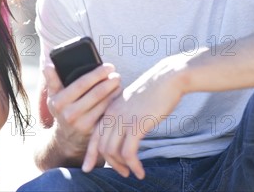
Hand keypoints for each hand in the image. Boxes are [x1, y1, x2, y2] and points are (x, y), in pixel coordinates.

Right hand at [45, 64, 120, 162]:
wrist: (67, 139)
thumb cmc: (62, 110)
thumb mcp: (53, 97)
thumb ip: (51, 80)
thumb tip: (47, 64)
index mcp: (59, 102)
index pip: (81, 84)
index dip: (97, 74)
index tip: (109, 66)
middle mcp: (70, 114)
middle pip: (96, 94)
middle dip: (109, 82)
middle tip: (117, 74)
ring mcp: (83, 125)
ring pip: (105, 104)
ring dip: (114, 92)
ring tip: (119, 84)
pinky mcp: (94, 132)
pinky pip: (108, 114)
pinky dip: (115, 104)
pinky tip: (119, 96)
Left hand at [82, 56, 187, 178]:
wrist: (166, 79)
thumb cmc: (153, 92)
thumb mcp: (131, 104)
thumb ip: (123, 117)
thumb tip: (124, 134)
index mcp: (109, 109)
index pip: (94, 135)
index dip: (90, 153)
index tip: (87, 168)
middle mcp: (112, 115)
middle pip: (102, 147)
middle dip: (110, 164)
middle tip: (122, 173)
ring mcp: (123, 120)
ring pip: (113, 152)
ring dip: (121, 166)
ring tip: (131, 173)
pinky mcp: (136, 125)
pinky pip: (129, 152)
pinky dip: (133, 165)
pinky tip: (140, 172)